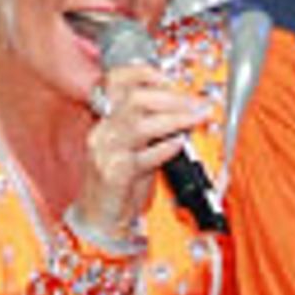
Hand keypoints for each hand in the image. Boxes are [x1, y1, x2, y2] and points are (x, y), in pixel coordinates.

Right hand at [76, 59, 211, 240]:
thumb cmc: (118, 186)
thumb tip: (183, 112)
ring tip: (195, 119)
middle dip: (171, 97)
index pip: (117, 81)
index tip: (172, 80)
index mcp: (104, 120)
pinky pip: (143, 157)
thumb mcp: (134, 149)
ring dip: (174, 119)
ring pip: (140, 125)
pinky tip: (180, 144)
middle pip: (134, 99)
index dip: (145, 74)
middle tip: (195, 103)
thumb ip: (153, 129)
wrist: (99, 220)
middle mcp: (102, 132)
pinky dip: (165, 148)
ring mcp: (106, 152)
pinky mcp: (114, 174)